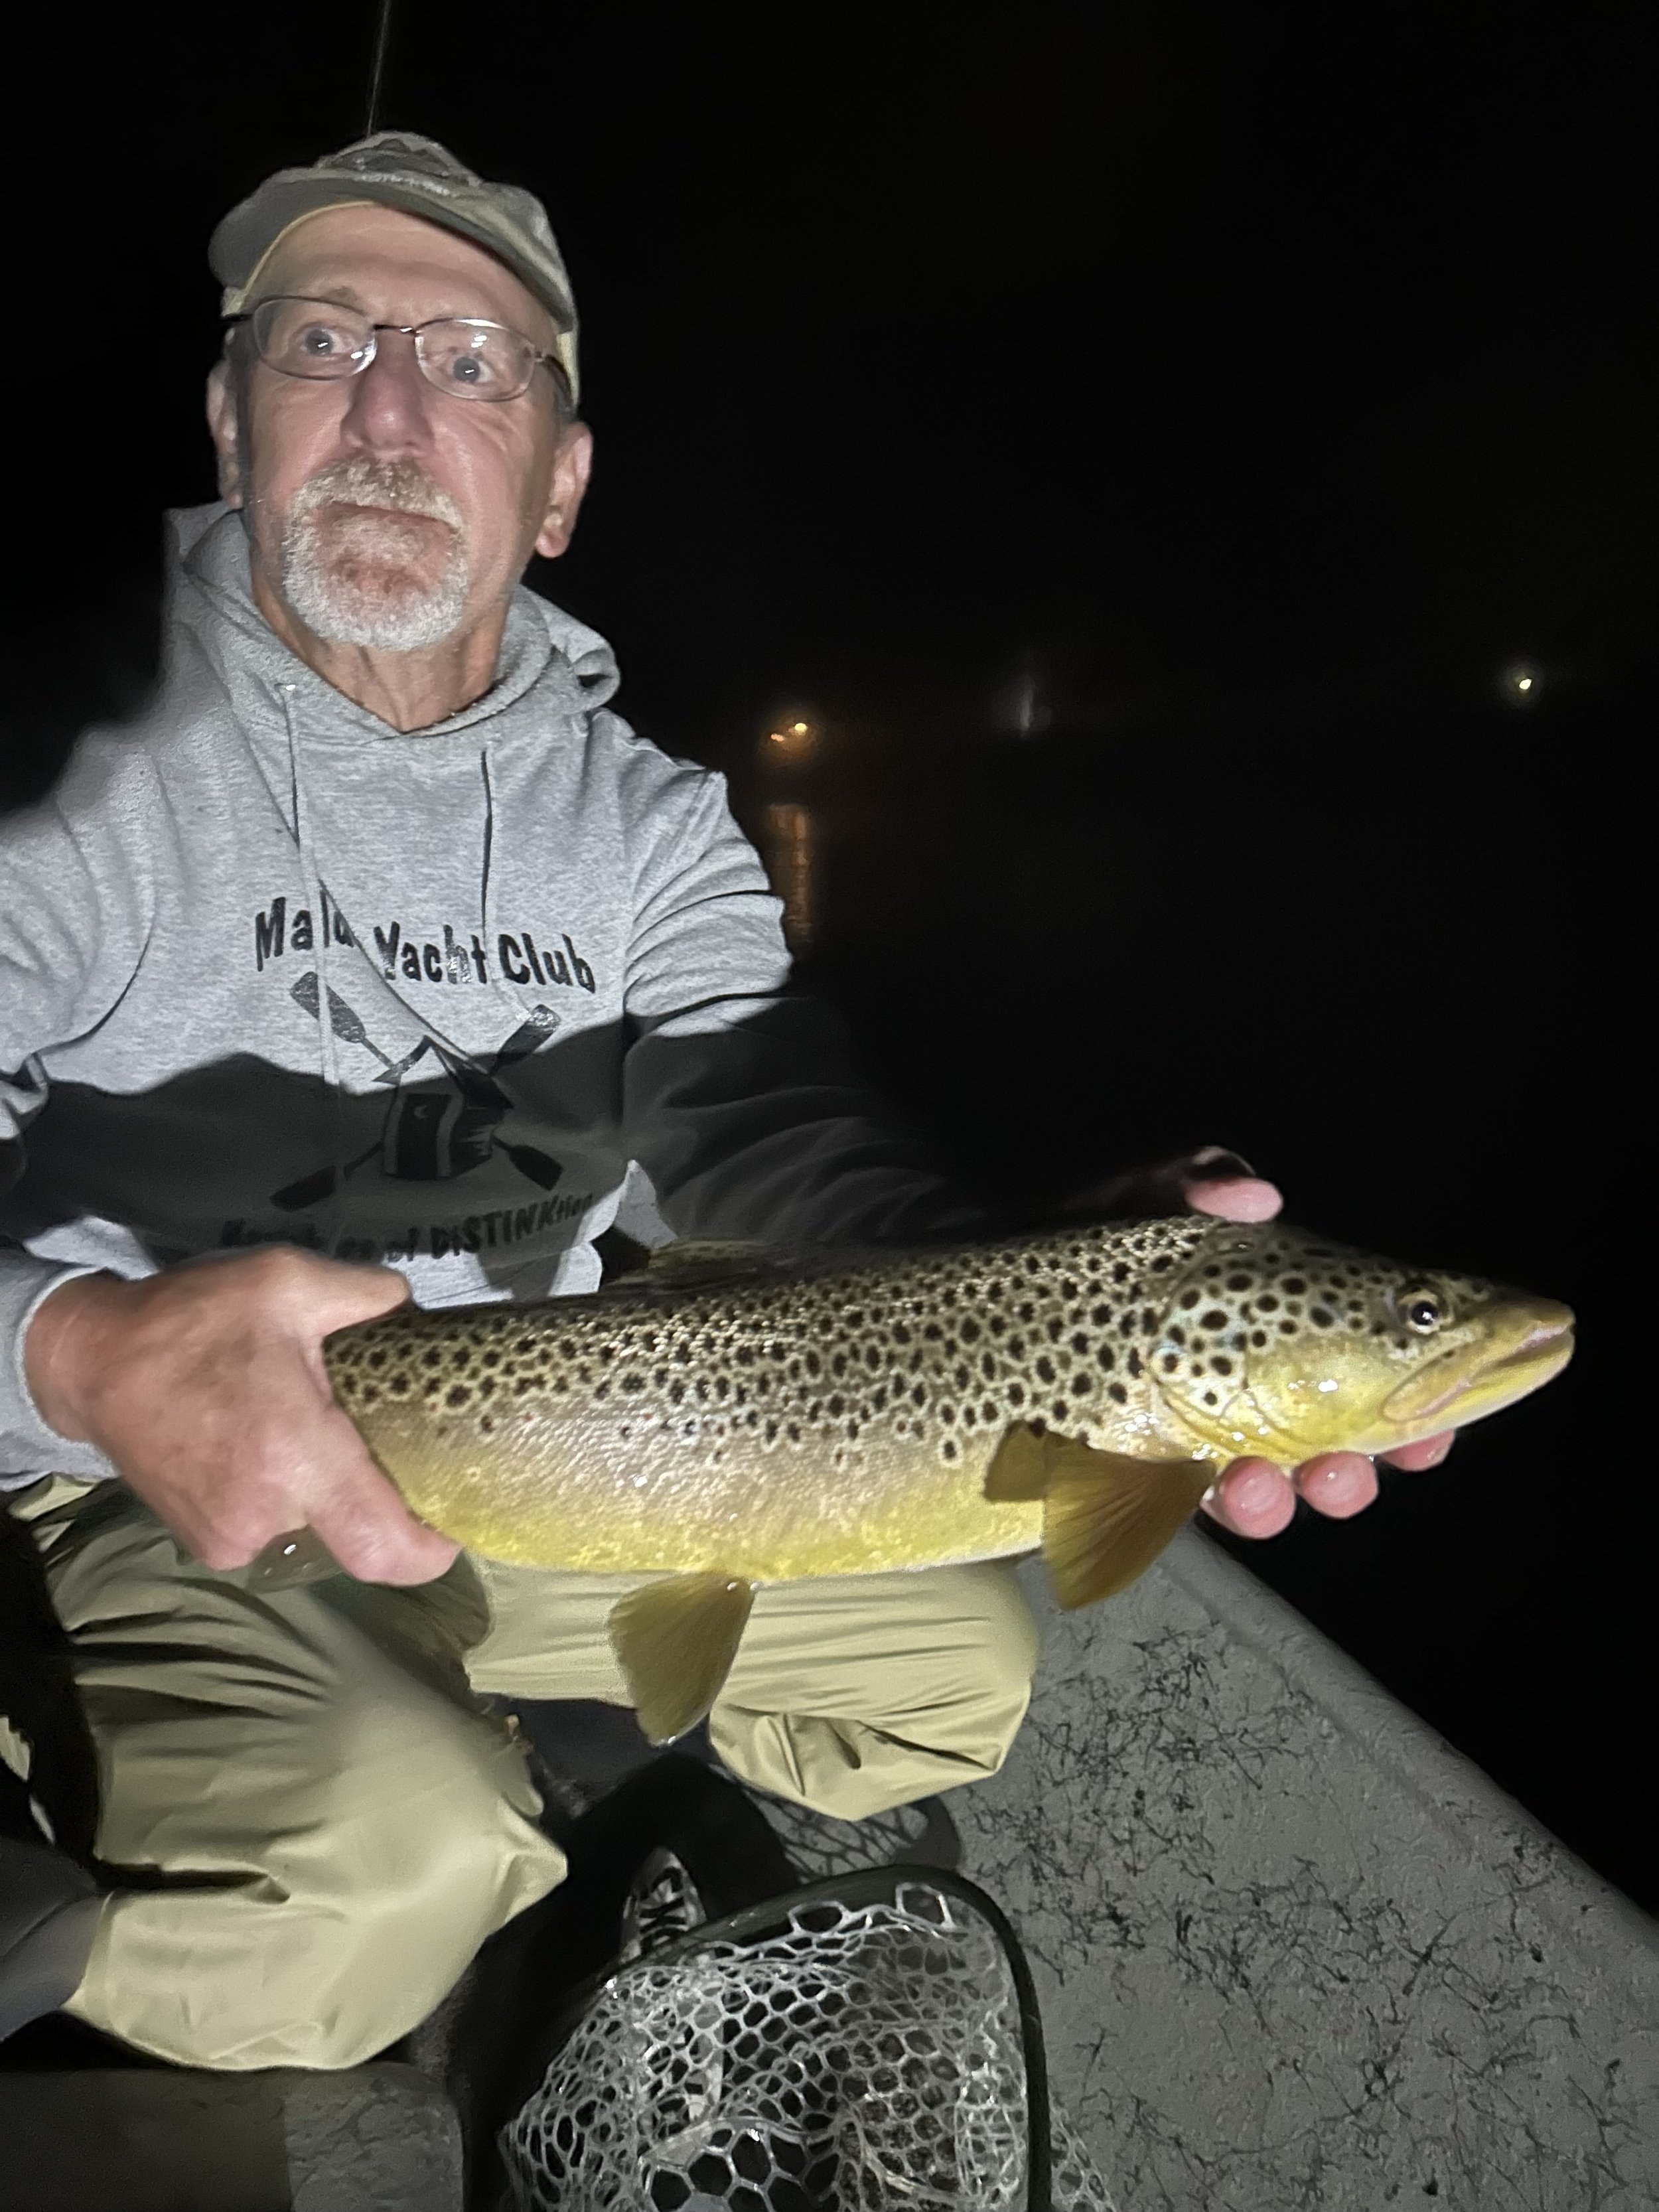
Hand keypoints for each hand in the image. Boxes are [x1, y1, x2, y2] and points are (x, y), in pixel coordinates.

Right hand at [24, 1249, 459, 1584]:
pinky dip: (286, 1498)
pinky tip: (271, 1450)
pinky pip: (273, 1529)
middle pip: (357, 1537)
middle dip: (379, 1501)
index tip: (453, 1521)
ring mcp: (229, 1538)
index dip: (431, 1550)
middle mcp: (266, 1514)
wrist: (93, 1361)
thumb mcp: (287, 1281)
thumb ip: (368, 1293)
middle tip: (384, 1448)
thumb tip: (412, 1309)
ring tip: (312, 1435)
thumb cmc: (193, 1320)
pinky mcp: (205, 1542)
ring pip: (315, 1532)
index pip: (384, 1549)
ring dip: (327, 1494)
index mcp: (298, 1459)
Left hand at [1067, 1144, 1458, 1539]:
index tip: (1438, 1424)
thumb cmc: (1061, 1239)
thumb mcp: (1122, 1200)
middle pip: (1317, 1450)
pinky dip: (1180, 1507)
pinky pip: (1157, 1512)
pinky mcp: (1105, 1477)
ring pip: (1246, 1492)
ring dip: (1268, 1501)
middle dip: (1348, 1473)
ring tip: (1257, 1487)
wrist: (952, 1280)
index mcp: (1262, 1328)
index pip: (1362, 1370)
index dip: (1414, 1403)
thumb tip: (1251, 1192)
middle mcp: (1230, 1391)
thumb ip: (1183, 1186)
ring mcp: (1170, 1441)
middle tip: (1351, 1474)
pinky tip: (1191, 1493)